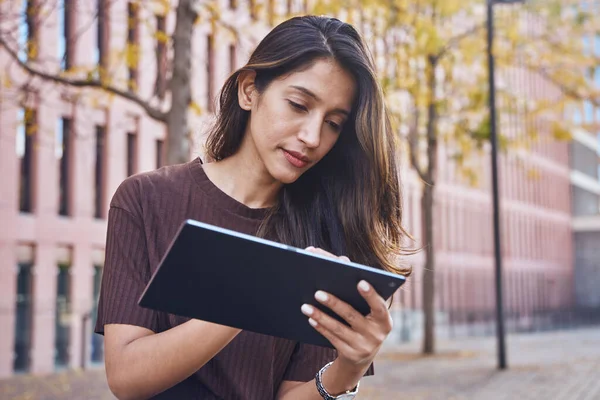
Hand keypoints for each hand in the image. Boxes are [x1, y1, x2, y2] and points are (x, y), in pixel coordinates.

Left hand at [301, 247, 392, 372]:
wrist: (363, 356)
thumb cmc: (365, 322)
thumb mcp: (369, 312)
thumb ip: (360, 290)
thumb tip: (342, 261)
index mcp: (385, 320)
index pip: (380, 306)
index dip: (371, 295)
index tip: (360, 281)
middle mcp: (376, 335)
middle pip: (352, 316)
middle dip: (334, 303)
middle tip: (317, 292)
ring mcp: (363, 346)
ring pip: (338, 328)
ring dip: (320, 316)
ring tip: (305, 306)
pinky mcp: (349, 354)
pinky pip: (332, 338)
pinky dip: (320, 327)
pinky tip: (310, 318)